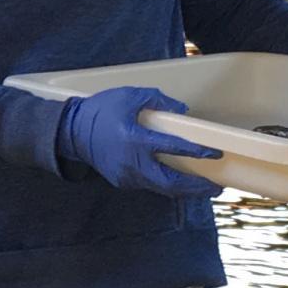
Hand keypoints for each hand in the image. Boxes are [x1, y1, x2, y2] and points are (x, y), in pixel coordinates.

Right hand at [57, 87, 223, 197]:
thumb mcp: (130, 97)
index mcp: (134, 139)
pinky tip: (181, 183)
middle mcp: (132, 163)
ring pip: (162, 189)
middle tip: (215, 187)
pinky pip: (151, 186)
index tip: (214, 153)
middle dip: (195, 188)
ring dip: (184, 190)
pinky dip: (168, 186)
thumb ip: (157, 101)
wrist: (73, 132)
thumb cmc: (102, 111)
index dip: (196, 152)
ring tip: (203, 188)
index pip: (172, 148)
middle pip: (170, 183)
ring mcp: (127, 176)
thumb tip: (181, 111)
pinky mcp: (123, 182)